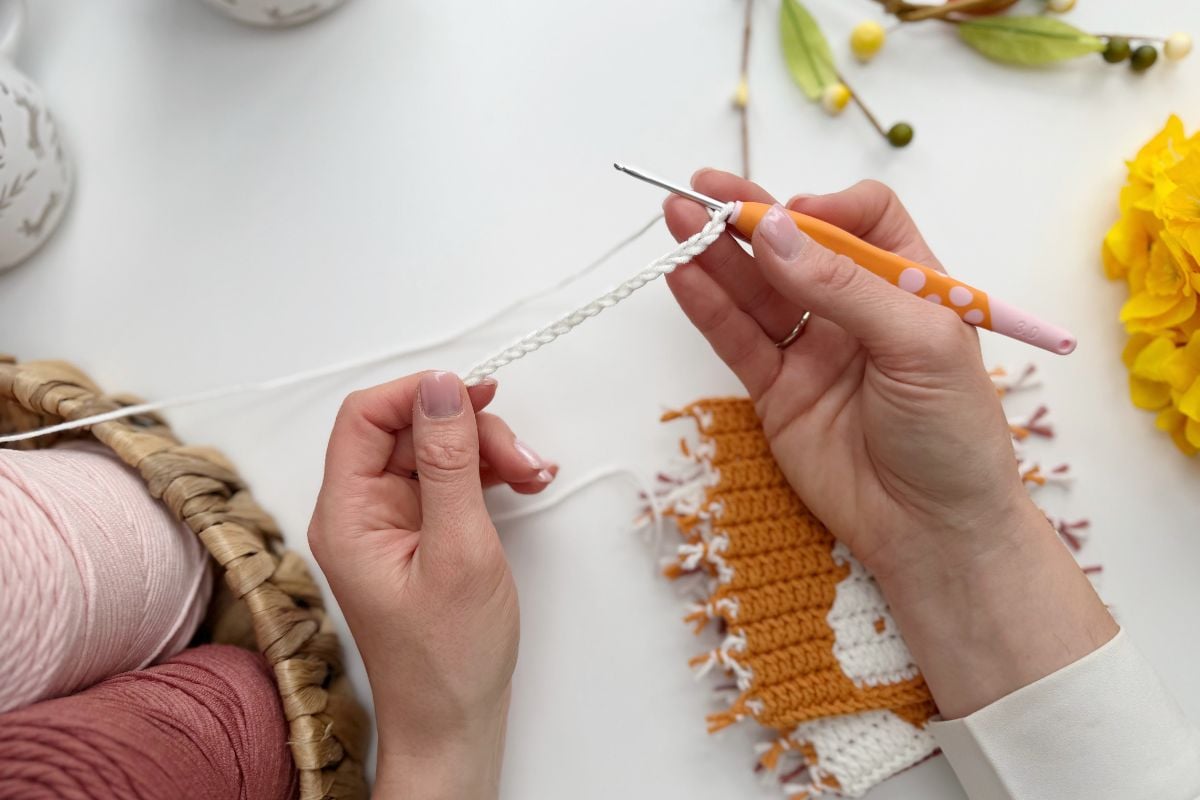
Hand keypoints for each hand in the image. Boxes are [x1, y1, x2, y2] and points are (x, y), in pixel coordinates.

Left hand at [308, 372, 554, 798]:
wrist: (454, 721)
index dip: (420, 394)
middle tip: (519, 457)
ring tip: (531, 475)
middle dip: (470, 430)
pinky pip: (449, 480)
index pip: (365, 416)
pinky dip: (487, 475)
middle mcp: (361, 512)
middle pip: (408, 430)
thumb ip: (451, 463)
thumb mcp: (459, 550)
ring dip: (487, 452)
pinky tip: (522, 484)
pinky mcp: (419, 533)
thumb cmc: (448, 658)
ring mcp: (391, 523)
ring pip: (435, 451)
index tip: (476, 394)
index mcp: (348, 514)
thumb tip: (442, 390)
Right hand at [665, 170, 1115, 717]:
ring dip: (716, 254)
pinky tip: (681, 273)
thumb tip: (774, 228)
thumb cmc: (952, 434)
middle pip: (797, 247)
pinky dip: (708, 307)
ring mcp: (813, 351)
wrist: (932, 531)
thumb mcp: (917, 344)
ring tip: (674, 218)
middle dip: (749, 215)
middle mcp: (857, 310)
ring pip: (757, 290)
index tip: (797, 216)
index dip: (826, 209)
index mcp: (910, 286)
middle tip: (700, 189)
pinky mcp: (777, 392)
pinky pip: (738, 340)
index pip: (864, 220)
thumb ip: (841, 286)